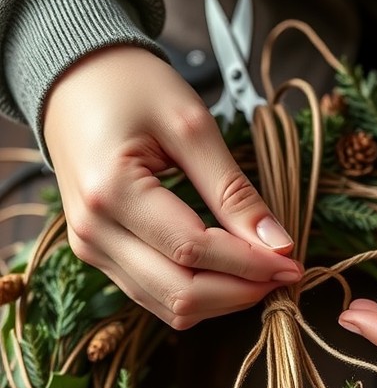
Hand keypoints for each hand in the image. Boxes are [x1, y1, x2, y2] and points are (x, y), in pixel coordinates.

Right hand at [43, 46, 301, 328]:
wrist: (73, 80)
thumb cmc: (128, 86)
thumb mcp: (191, 125)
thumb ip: (233, 190)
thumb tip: (277, 244)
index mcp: (111, 192)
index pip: (193, 251)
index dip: (250, 264)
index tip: (292, 259)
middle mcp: (93, 231)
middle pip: (181, 294)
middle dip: (240, 291)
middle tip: (283, 272)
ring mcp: (91, 249)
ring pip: (169, 307)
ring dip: (222, 299)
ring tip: (261, 273)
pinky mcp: (98, 255)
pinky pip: (155, 295)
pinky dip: (197, 293)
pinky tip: (228, 272)